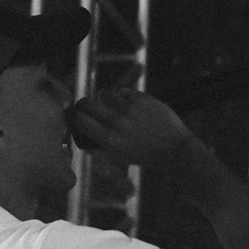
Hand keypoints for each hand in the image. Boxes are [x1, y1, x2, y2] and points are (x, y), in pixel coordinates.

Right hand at [68, 90, 194, 175]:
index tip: (76, 116)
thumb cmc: (147, 156)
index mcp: (108, 139)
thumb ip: (102, 148)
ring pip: (104, 94)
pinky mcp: (141, 99)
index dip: (73, 116)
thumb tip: (85, 142)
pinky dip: (121, 95)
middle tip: (89, 109)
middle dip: (84, 105)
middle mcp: (115, 122)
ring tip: (110, 105)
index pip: (78, 119)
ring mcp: (128, 109)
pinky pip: (122, 91)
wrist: (175, 150)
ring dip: (104, 99)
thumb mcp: (120, 157)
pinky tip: (127, 103)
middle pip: (86, 103)